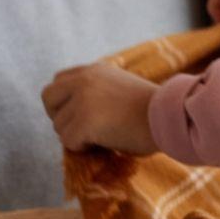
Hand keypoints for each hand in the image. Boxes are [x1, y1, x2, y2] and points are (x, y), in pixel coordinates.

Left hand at [41, 63, 159, 155]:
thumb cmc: (154, 112)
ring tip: (103, 137)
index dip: (64, 103)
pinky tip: (104, 143)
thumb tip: (74, 117)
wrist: (171, 118)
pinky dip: (83, 148)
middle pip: (48, 99)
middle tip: (82, 131)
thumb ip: (96, 94)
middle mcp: (84, 80)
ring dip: (76, 137)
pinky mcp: (84, 121)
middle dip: (60, 118)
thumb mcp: (120, 91)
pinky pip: (68, 142)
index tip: (80, 117)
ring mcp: (82, 100)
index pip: (58, 82)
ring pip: (59, 126)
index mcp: (93, 70)